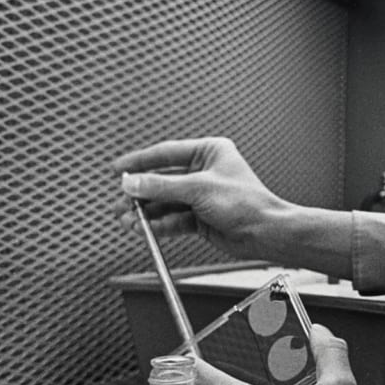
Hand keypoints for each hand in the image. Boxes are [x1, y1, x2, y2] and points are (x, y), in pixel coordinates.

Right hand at [113, 137, 291, 261]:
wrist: (265, 232)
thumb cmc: (248, 203)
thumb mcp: (199, 189)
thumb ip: (161, 186)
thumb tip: (133, 182)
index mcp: (209, 152)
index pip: (166, 153)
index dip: (140, 161)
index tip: (118, 168)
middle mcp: (204, 172)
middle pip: (162, 180)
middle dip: (140, 193)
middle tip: (121, 202)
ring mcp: (201, 196)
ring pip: (166, 202)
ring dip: (147, 212)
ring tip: (128, 219)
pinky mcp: (200, 217)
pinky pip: (173, 219)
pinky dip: (159, 225)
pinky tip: (145, 229)